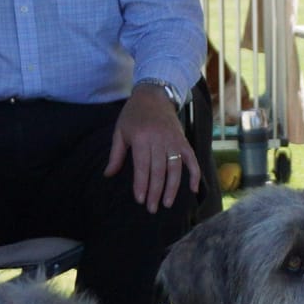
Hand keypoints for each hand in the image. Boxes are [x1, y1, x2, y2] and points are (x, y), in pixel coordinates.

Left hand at [105, 86, 198, 212]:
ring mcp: (174, 141)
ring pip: (175, 169)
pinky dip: (195, 174)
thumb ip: (116, 154)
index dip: (141, 185)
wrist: (154, 95)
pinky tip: (193, 190)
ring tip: (167, 204)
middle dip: (155, 192)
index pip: (142, 167)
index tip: (140, 200)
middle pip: (158, 171)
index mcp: (142, 138)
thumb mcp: (120, 131)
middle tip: (152, 209)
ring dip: (172, 188)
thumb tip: (108, 175)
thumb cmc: (134, 114)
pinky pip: (192, 160)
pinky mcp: (184, 141)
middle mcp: (159, 140)